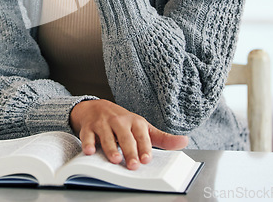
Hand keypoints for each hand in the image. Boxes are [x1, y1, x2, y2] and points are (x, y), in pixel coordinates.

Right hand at [69, 100, 188, 169]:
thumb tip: (185, 142)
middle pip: (125, 136)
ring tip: (115, 159)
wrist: (96, 107)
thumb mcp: (142, 127)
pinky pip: (87, 135)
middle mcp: (119, 121)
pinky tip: (90, 151)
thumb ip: (162, 138)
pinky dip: (88, 143)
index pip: (141, 134)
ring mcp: (103, 123)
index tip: (146, 159)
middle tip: (133, 165)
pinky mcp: (88, 127)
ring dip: (110, 148)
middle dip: (129, 150)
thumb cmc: (122, 122)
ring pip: (107, 136)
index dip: (144, 147)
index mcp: (134, 122)